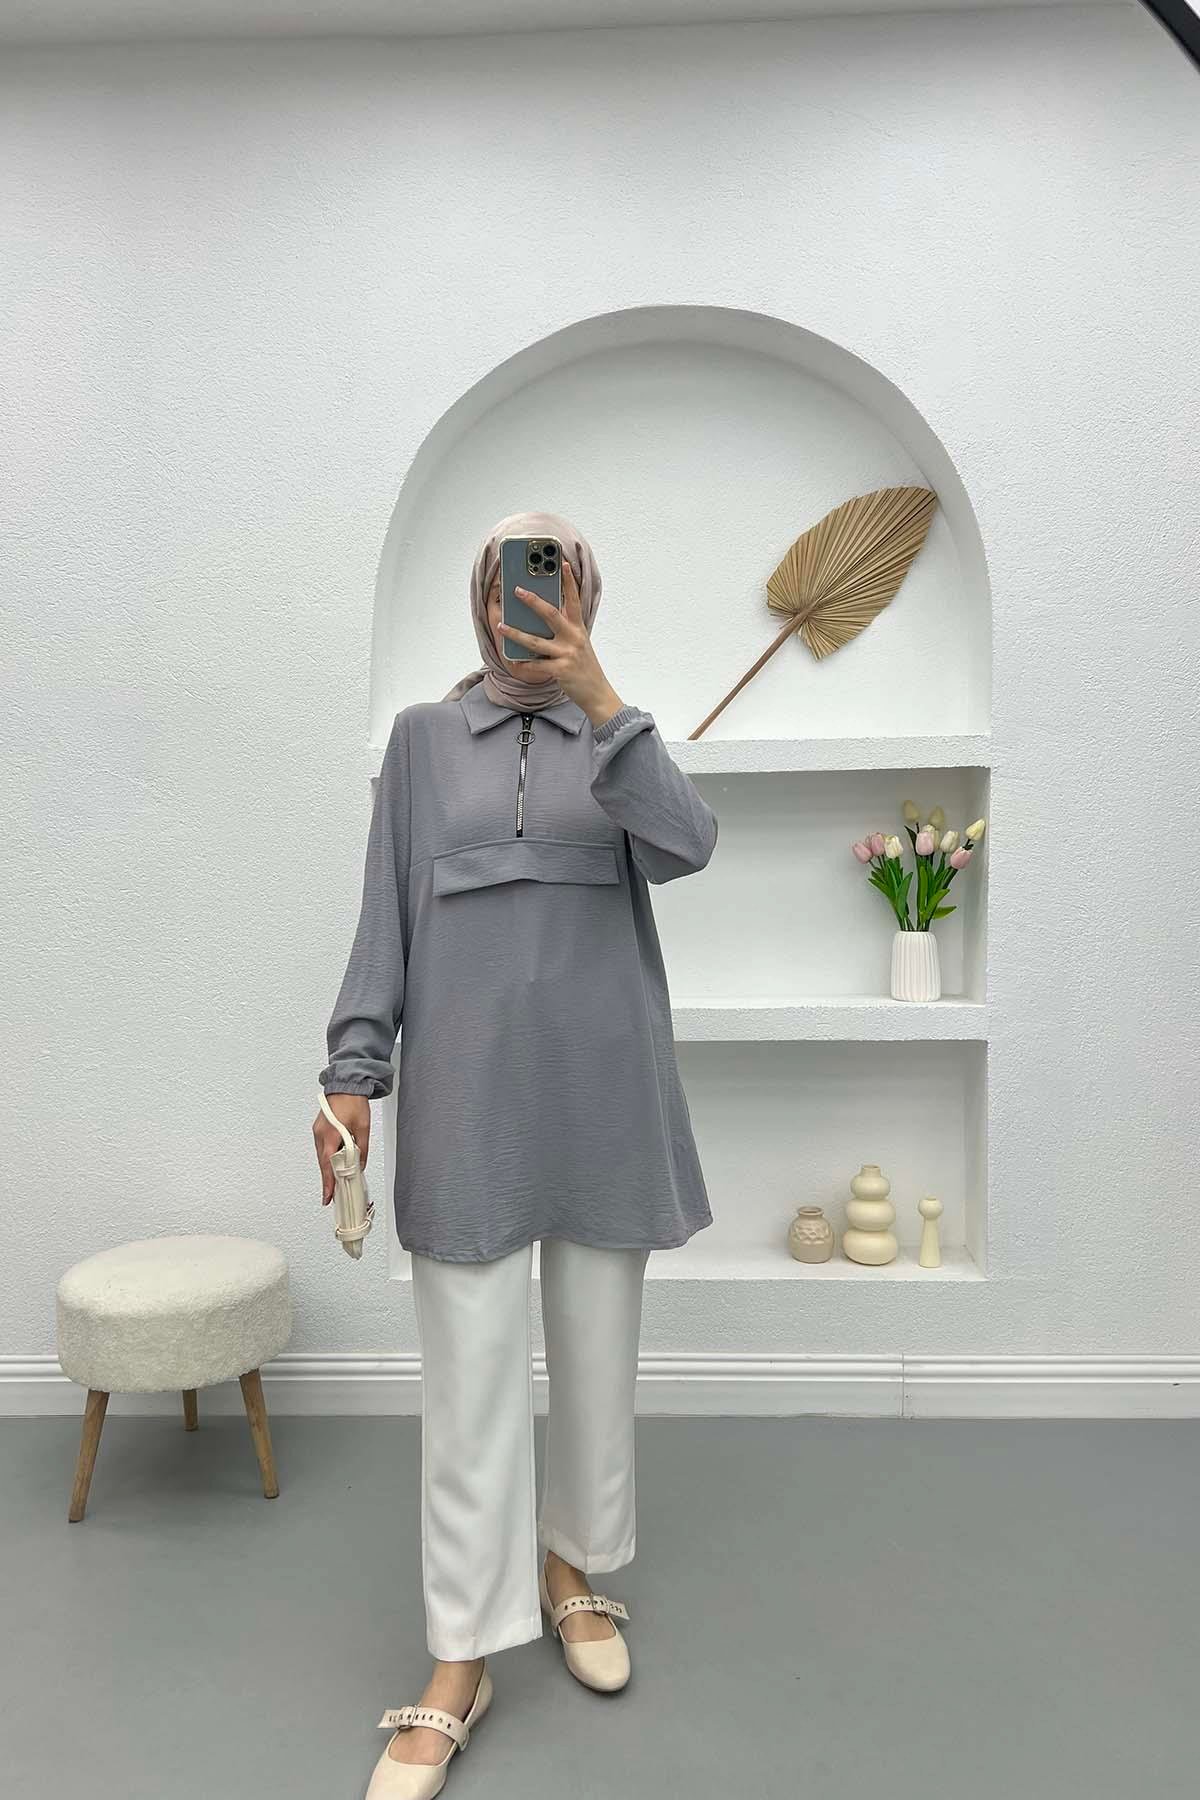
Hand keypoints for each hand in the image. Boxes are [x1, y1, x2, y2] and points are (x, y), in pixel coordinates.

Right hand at [313, 1093, 370, 1205]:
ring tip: (336, 1181)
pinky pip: (323, 1148)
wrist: (346, 1085)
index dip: (328, 1183)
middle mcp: (320, 1134)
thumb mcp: (363, 1127)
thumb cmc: (354, 1102)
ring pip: (322, 1156)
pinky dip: (329, 1157)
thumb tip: (360, 1164)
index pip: (328, 1165)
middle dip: (328, 1179)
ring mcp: (318, 1131)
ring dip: (329, 1168)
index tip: (327, 1197)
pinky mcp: (320, 1129)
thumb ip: (362, 1148)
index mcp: (331, 1135)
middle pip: (323, 1163)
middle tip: (332, 1195)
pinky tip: (336, 1162)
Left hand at [497, 554, 624, 727]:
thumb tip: (536, 622)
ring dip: (515, 633)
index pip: (574, 600)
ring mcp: (567, 654)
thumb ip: (564, 632)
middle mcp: (574, 638)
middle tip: (517, 590)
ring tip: (501, 626)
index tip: (563, 564)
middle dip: (532, 601)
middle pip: (551, 614)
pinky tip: (513, 660)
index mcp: (579, 629)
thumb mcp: (579, 645)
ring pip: (536, 641)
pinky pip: (537, 666)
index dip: (569, 581)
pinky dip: (524, 664)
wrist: (597, 693)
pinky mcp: (561, 670)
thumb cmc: (585, 667)